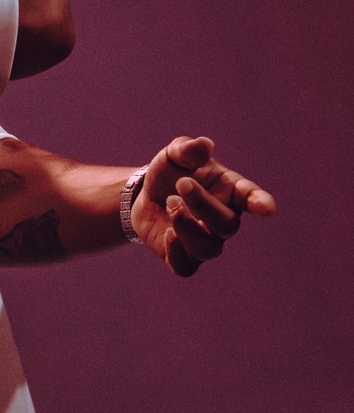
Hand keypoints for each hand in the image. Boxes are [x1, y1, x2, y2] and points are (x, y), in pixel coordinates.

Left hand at [131, 135, 275, 276]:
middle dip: (204, 205)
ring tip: (171, 203)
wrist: (146, 193)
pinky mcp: (184, 257)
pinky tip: (168, 235)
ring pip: (208, 248)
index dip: (260, 203)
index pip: (252, 198)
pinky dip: (177, 254)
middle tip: (181, 183)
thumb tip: (204, 145)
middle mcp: (223, 219)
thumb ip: (188, 149)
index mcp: (231, 190)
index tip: (265, 207)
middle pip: (227, 225)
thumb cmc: (171, 171)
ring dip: (187, 227)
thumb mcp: (175, 154)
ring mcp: (206, 240)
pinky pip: (186, 267)